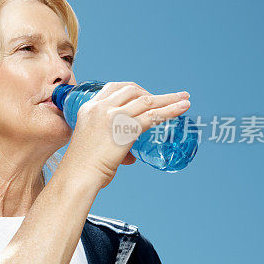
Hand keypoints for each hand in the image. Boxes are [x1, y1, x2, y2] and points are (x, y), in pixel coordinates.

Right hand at [59, 81, 190, 189]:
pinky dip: (171, 110)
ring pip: (147, 100)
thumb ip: (113, 145)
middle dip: (150, 93)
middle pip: (131, 89)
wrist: (78, 175)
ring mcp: (113, 116)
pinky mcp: (126, 128)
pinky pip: (153, 115)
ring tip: (184, 98)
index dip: (132, 89)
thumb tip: (131, 156)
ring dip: (168, 98)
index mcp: (89, 108)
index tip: (143, 94)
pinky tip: (183, 108)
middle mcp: (101, 107)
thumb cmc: (83, 167)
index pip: (113, 88)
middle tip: (163, 101)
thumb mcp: (93, 144)